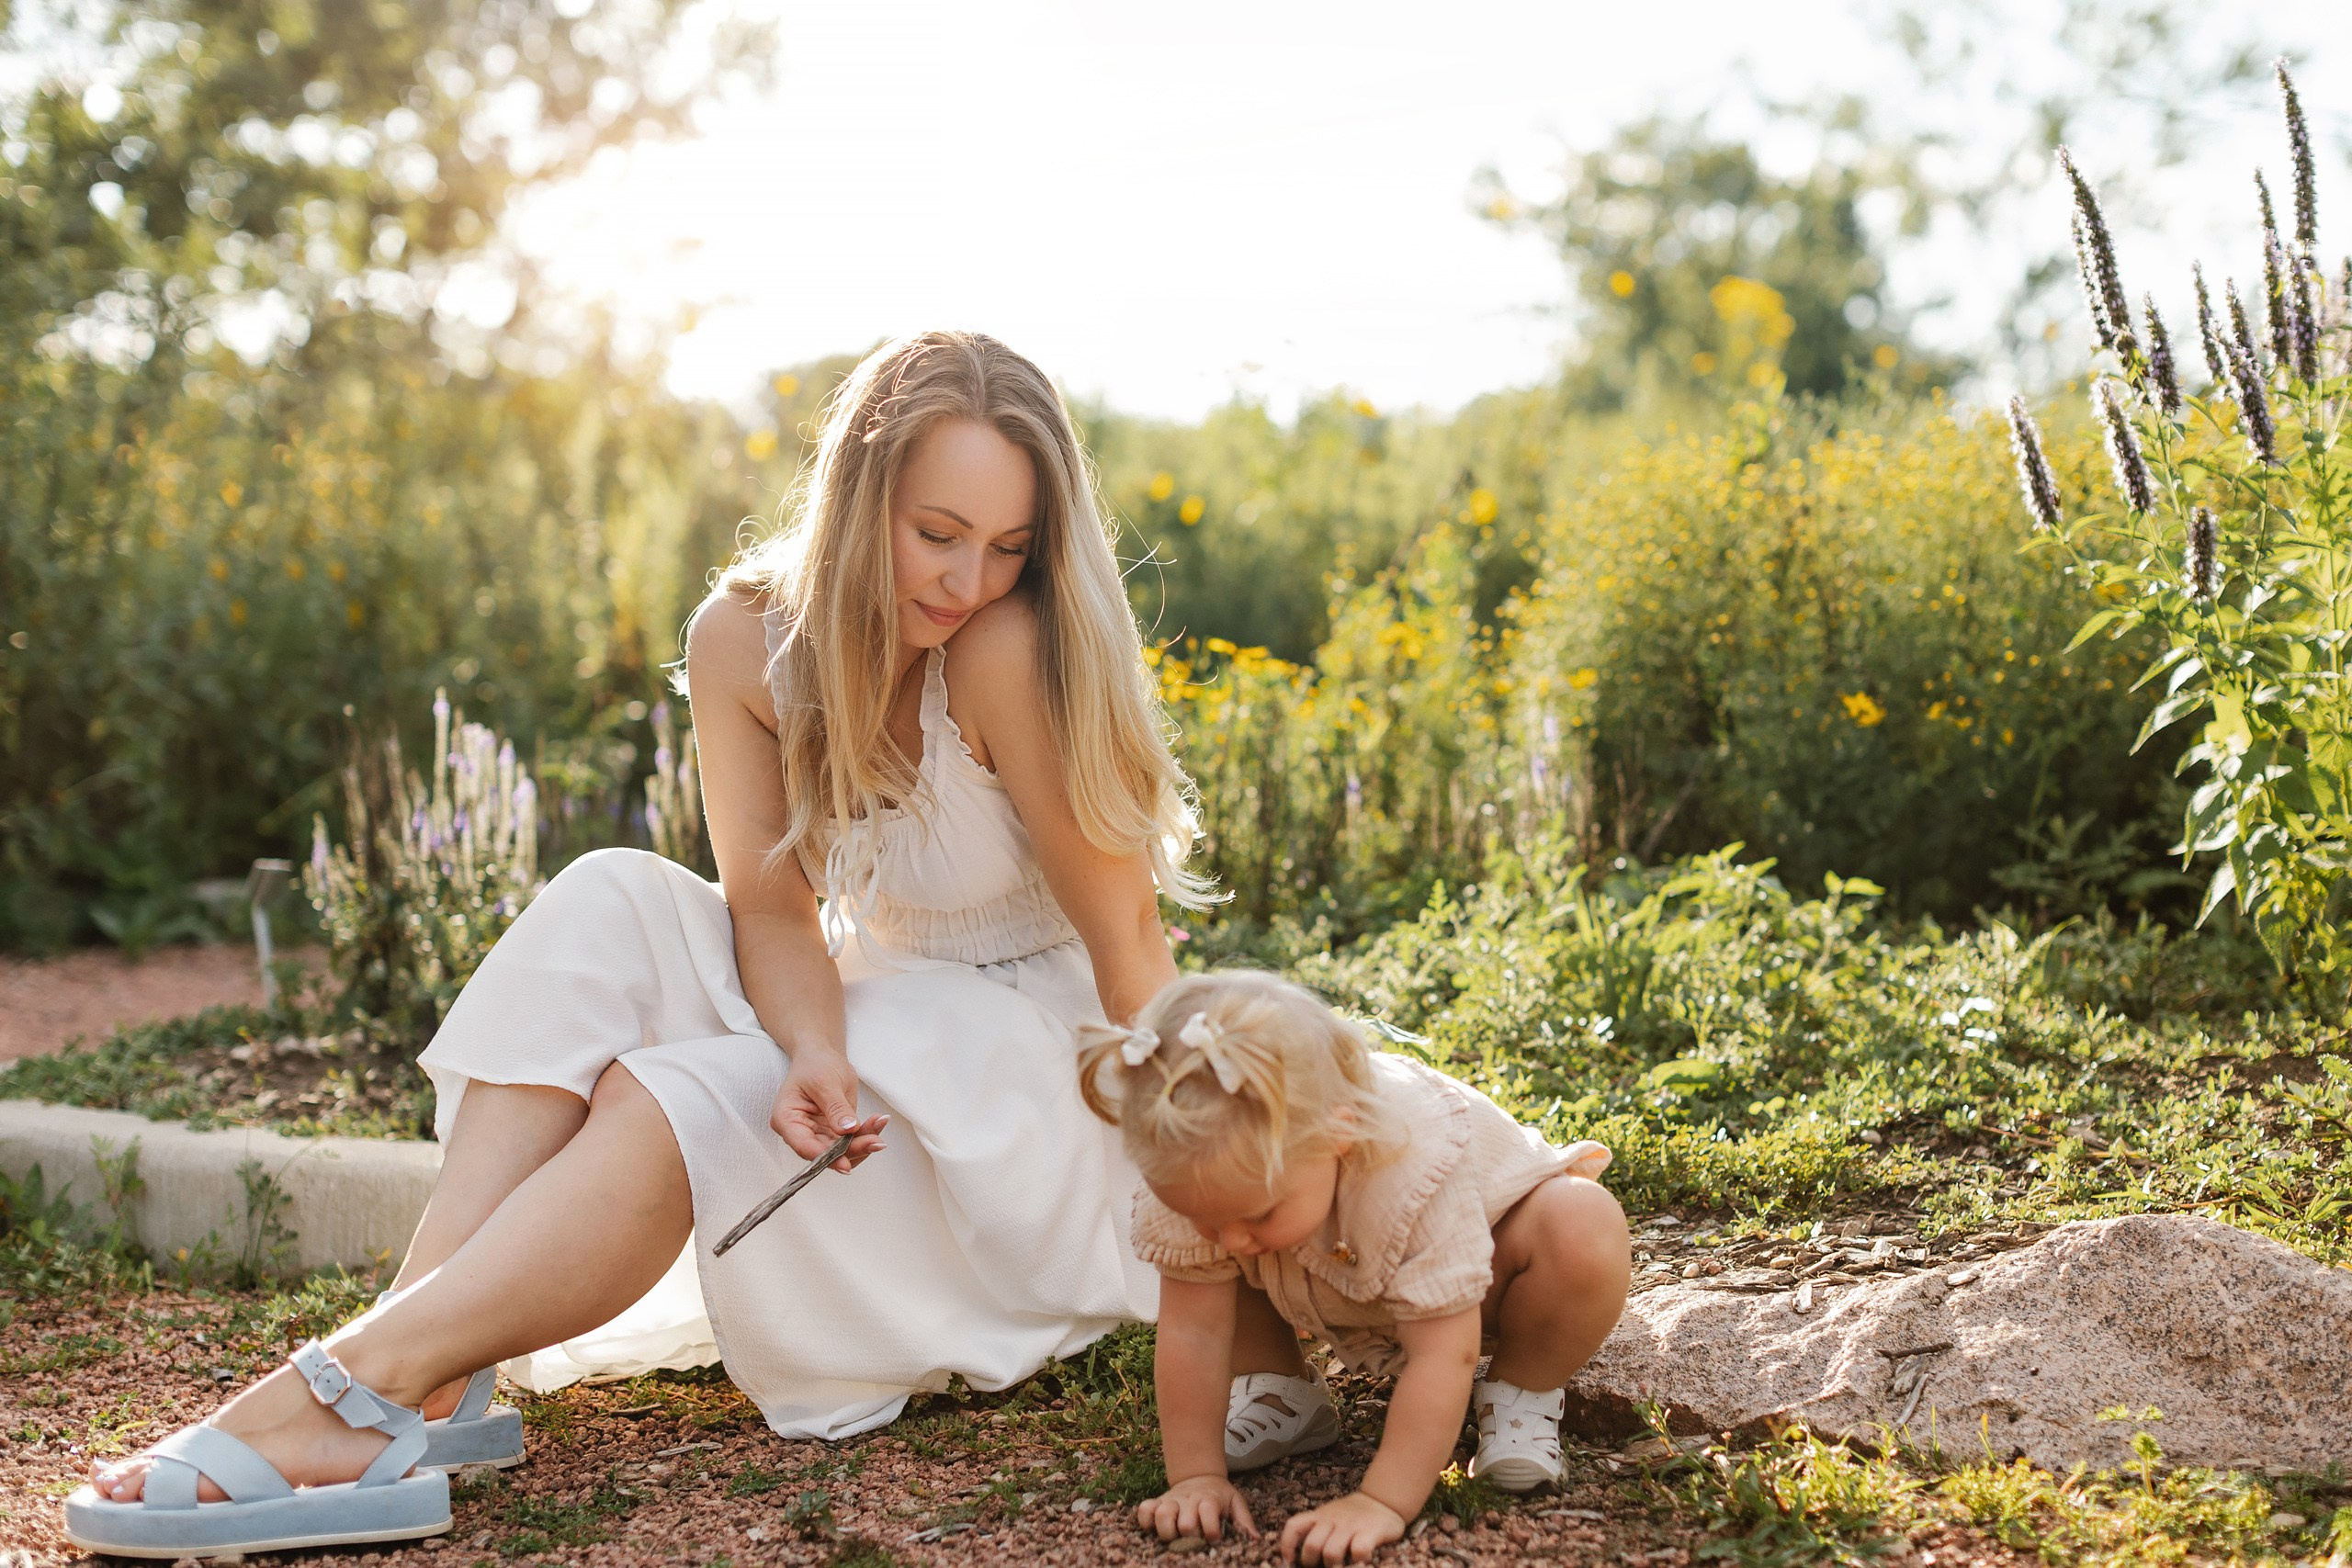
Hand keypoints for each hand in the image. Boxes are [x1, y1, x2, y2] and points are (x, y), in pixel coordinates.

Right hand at [771, 1049, 886, 1169]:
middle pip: (825, 1152)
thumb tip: (847, 1131)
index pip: (804, 1146)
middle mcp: (799, 1132)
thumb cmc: (815, 1064)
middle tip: (875, 1142)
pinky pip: (851, 1140)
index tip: (845, 1163)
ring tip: (880, 1124)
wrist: (822, 1055)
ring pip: (842, 1150)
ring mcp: (817, 1133)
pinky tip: (879, 1122)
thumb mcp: (825, 1082)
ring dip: (863, 1142)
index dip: (825, 1158)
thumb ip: (835, 1108)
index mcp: (786, 1119)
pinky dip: (866, 1133)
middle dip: (852, 1149)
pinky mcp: (833, 1132)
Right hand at [1136, 1473, 1257, 1544]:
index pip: (1208, 1515)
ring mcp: (1171, 1500)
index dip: (1212, 1531)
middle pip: (1185, 1525)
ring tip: (1176, 1537)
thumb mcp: (1236, 1503)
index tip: (1215, 1539)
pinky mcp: (1157, 1502)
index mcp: (1209, 1500)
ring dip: (1168, 1532)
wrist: (1199, 1476)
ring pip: (1162, 1516)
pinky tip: (1155, 1528)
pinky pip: (1144, 1510)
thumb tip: (1255, 1541)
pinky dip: (1146, 1521)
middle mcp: (1189, 1500)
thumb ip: (1245, 1522)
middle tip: (1195, 1541)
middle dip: (1191, 1538)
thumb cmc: (1220, 1496)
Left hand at [1279, 1491, 1404, 1564]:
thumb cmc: (1353, 1515)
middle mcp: (1333, 1519)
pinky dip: (1358, 1561)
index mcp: (1320, 1515)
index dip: (1287, 1545)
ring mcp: (1351, 1525)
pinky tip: (1360, 1561)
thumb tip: (1298, 1556)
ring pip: (1332, 1552)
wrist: (1383, 1500)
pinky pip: (1359, 1550)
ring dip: (1334, 1565)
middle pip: (1312, 1545)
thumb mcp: (1330, 1516)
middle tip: (1320, 1566)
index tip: (1289, 1561)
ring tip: (1340, 1566)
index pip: (1294, 1526)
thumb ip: (1318, 1530)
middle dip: (1312, 1562)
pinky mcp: (1370, 1531)